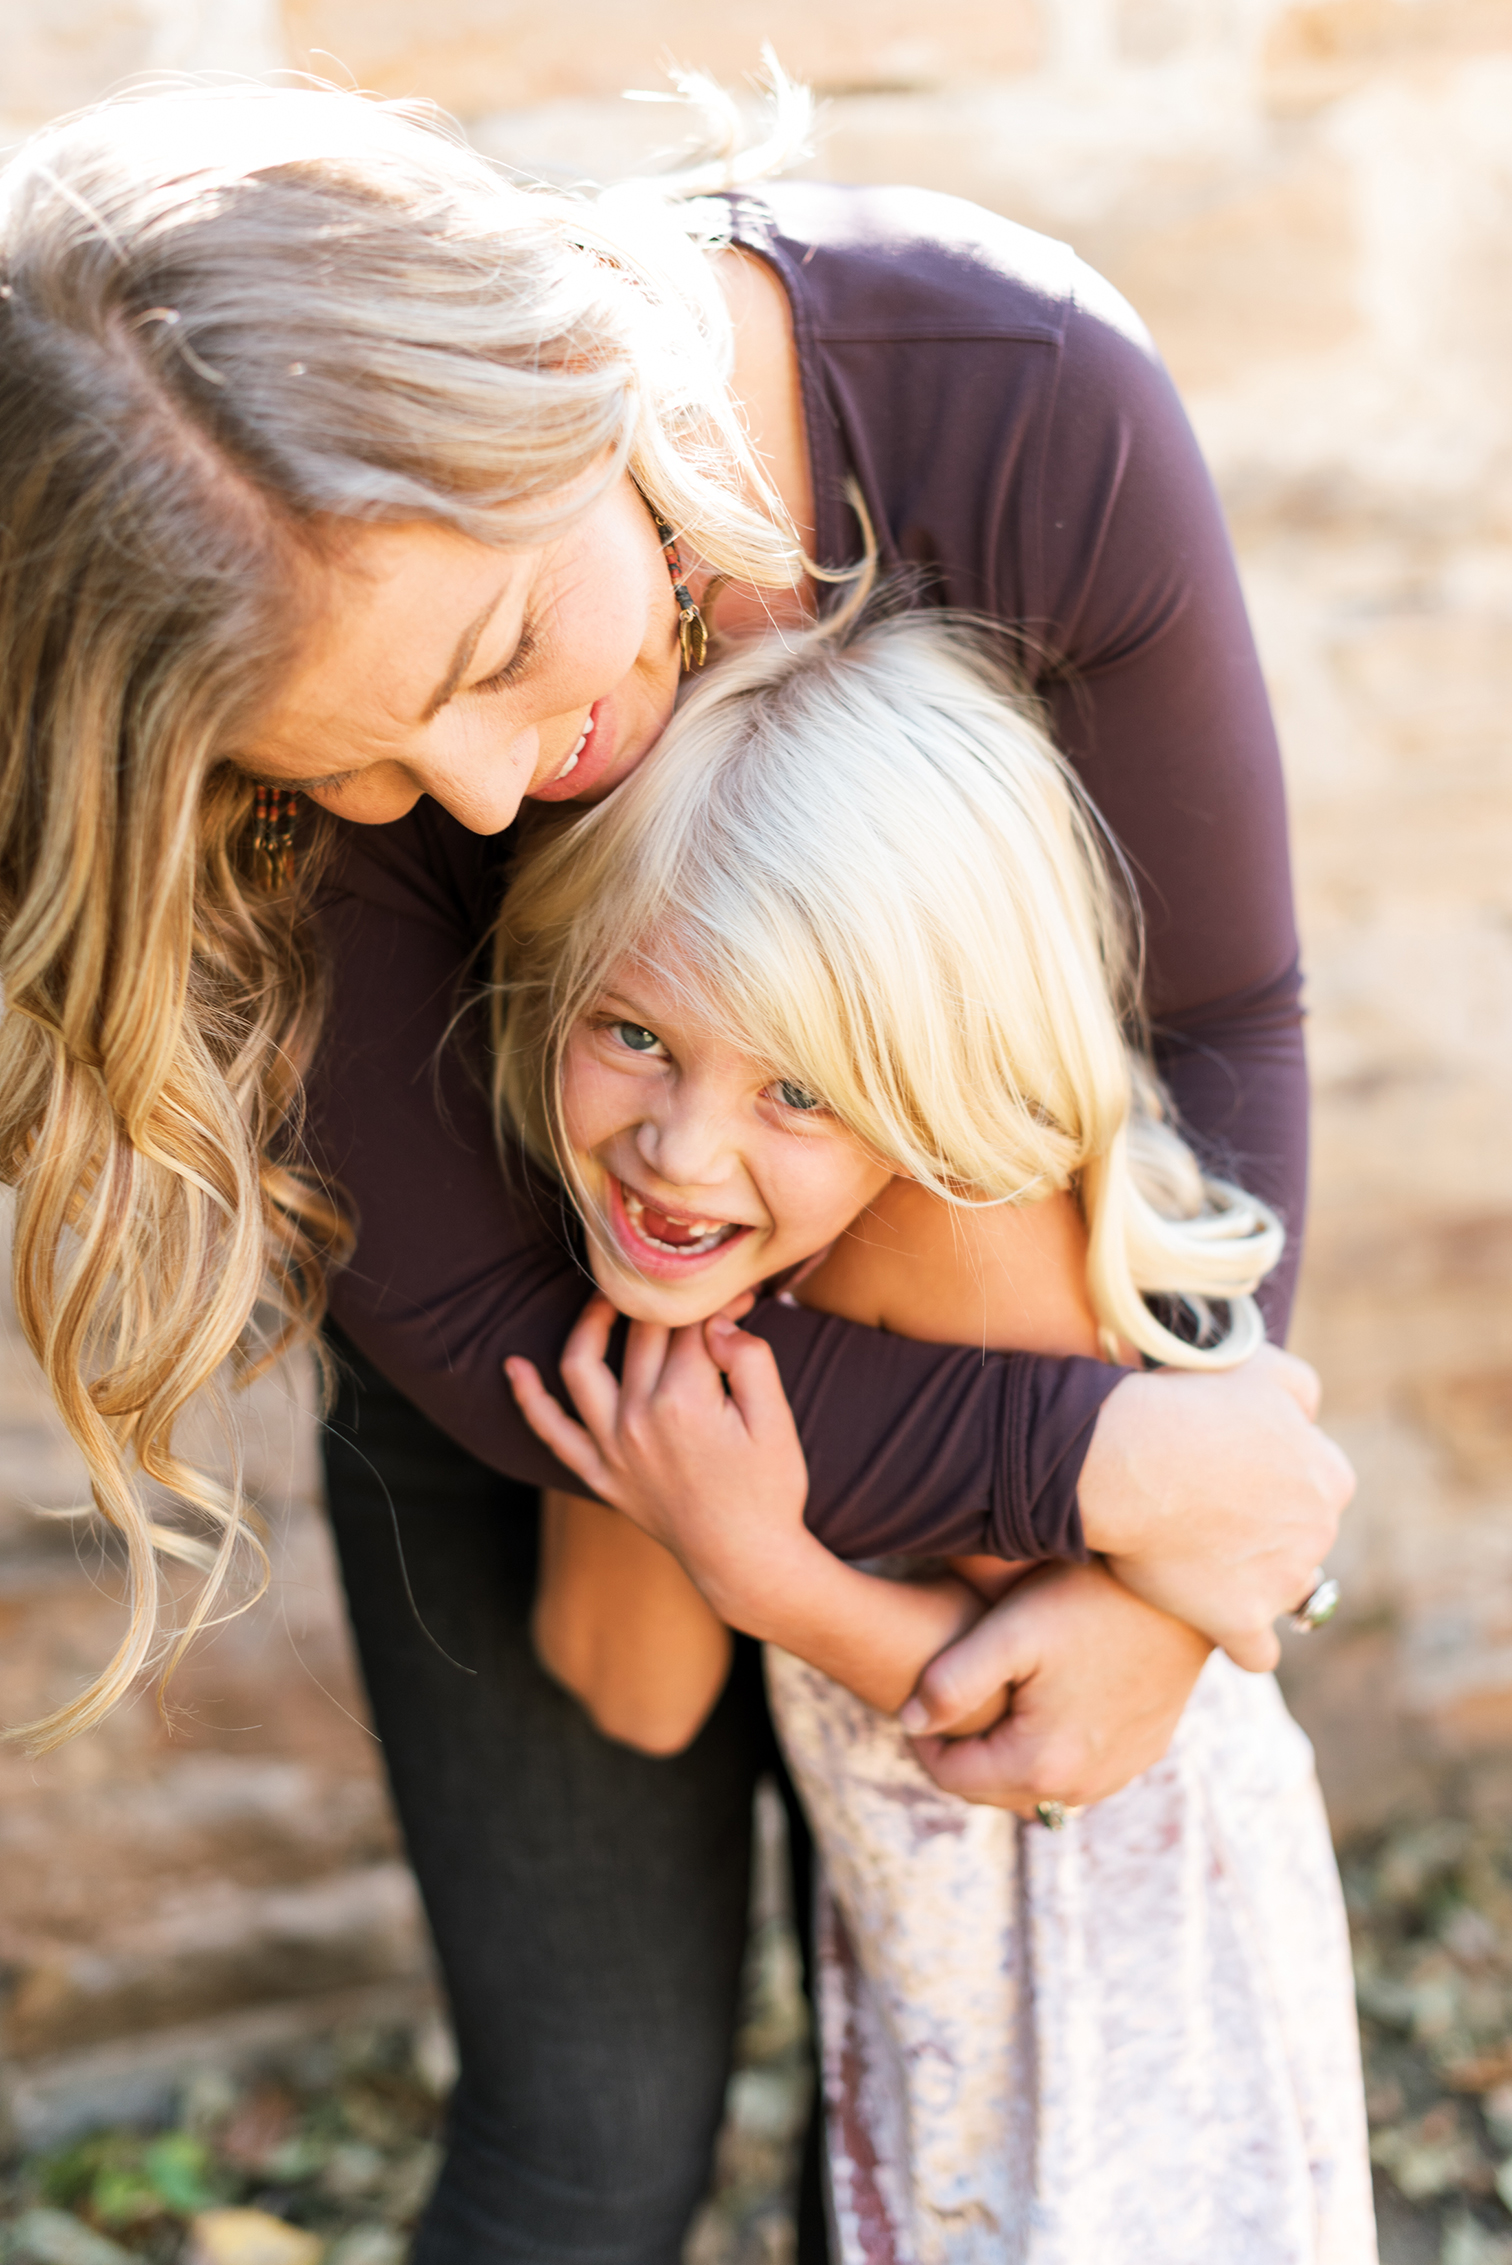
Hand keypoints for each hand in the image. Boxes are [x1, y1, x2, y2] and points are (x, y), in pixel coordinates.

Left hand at [505, 1293, 810, 1623]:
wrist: (744, 1563)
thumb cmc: (768, 1492)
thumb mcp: (776, 1421)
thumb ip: (750, 1359)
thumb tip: (715, 1321)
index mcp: (684, 1402)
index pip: (694, 1327)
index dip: (720, 1305)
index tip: (742, 1297)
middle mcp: (637, 1419)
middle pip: (642, 1336)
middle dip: (673, 1306)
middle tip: (700, 1297)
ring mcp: (611, 1448)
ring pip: (583, 1367)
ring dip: (590, 1322)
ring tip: (609, 1296)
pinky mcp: (599, 1474)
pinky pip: (552, 1433)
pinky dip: (528, 1398)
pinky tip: (513, 1366)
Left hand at [899, 1559, 1211, 1815]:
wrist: (1179, 1589)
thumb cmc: (1088, 1600)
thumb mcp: (1009, 1632)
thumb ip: (951, 1682)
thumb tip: (908, 1722)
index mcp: (1042, 1763)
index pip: (955, 1779)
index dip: (925, 1741)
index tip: (914, 1700)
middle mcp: (1086, 1785)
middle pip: (995, 1790)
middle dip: (964, 1754)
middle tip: (947, 1703)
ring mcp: (1122, 1771)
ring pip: (1038, 1786)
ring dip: (1007, 1757)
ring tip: (991, 1702)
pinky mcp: (1146, 1751)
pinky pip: (1080, 1772)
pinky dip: (1050, 1752)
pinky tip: (1041, 1705)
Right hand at [1077, 1345, 1353, 1671]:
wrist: (1126, 1457)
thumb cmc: (1183, 1403)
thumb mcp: (1257, 1365)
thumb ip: (1300, 1388)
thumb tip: (1309, 1416)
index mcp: (1329, 1475)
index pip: (1319, 1486)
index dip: (1274, 1479)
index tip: (1233, 1475)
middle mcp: (1319, 1531)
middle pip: (1300, 1539)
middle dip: (1266, 1530)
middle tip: (1207, 1511)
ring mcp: (1282, 1582)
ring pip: (1282, 1592)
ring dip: (1251, 1580)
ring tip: (1196, 1559)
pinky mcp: (1240, 1620)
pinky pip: (1257, 1651)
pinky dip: (1242, 1642)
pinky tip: (1217, 1624)